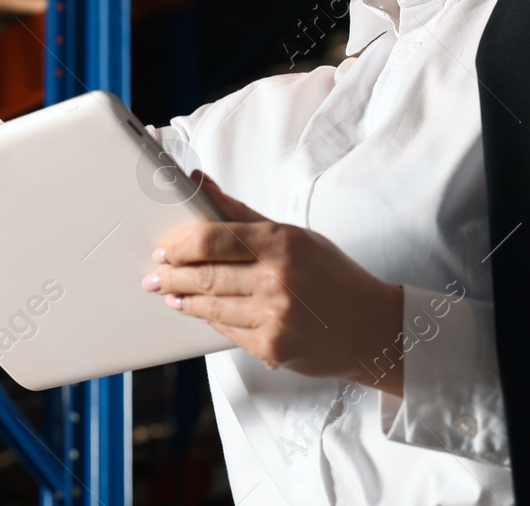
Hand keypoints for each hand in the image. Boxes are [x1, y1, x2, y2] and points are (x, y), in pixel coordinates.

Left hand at [144, 170, 405, 393]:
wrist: (374, 329)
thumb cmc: (332, 275)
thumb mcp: (294, 235)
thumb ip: (240, 212)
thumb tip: (197, 181)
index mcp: (281, 243)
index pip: (211, 239)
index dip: (178, 245)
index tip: (162, 249)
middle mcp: (277, 279)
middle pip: (205, 275)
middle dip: (171, 275)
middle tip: (154, 275)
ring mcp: (275, 316)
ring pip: (211, 306)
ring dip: (183, 300)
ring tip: (170, 294)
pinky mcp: (273, 347)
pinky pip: (227, 331)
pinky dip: (210, 321)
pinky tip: (200, 313)